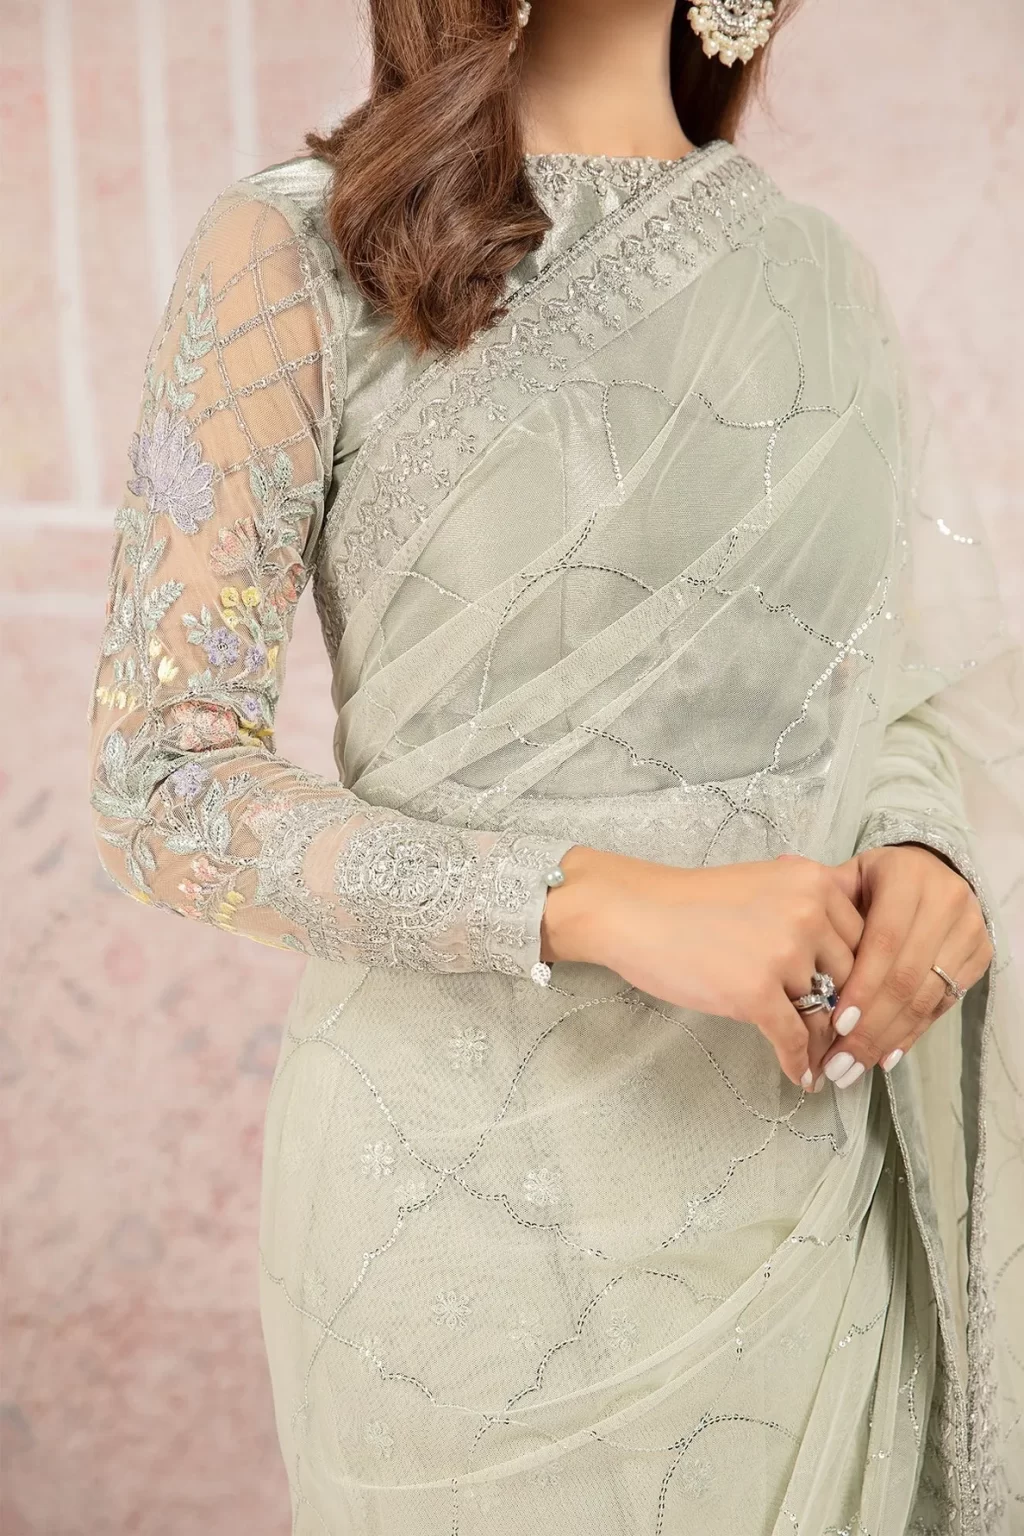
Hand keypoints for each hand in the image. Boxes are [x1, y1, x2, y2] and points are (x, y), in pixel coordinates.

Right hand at [542, 847, 863, 1087]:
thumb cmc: (691, 902)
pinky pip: (793, 1038)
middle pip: (852, 976)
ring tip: (826, 1063)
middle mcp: (808, 913)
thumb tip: (843, 955)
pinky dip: (798, 1062)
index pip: (863, 937)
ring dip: (825, 1042)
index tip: (854, 1000)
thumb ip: (807, 907)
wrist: (634, 912)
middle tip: (844, 1039)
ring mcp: (783, 953)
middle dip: (845, 1010)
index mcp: (815, 881)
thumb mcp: (765, 884)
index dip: (859, 973)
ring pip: (825, 1011)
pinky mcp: (755, 992)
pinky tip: (801, 1076)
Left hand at [818, 844, 992, 1088]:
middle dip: (870, 1026)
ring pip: (926, 997)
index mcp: (907, 878)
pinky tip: (883, 1056)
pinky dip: (911, 1034)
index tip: (835, 1025)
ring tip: (852, 1067)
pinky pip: (942, 1005)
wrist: (930, 872)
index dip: (862, 986)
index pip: (884, 941)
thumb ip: (824, 903)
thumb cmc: (875, 881)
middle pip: (906, 977)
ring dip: (887, 1039)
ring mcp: (968, 930)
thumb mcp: (849, 878)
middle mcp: (946, 901)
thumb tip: (786, 913)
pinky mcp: (980, 955)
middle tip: (838, 1062)